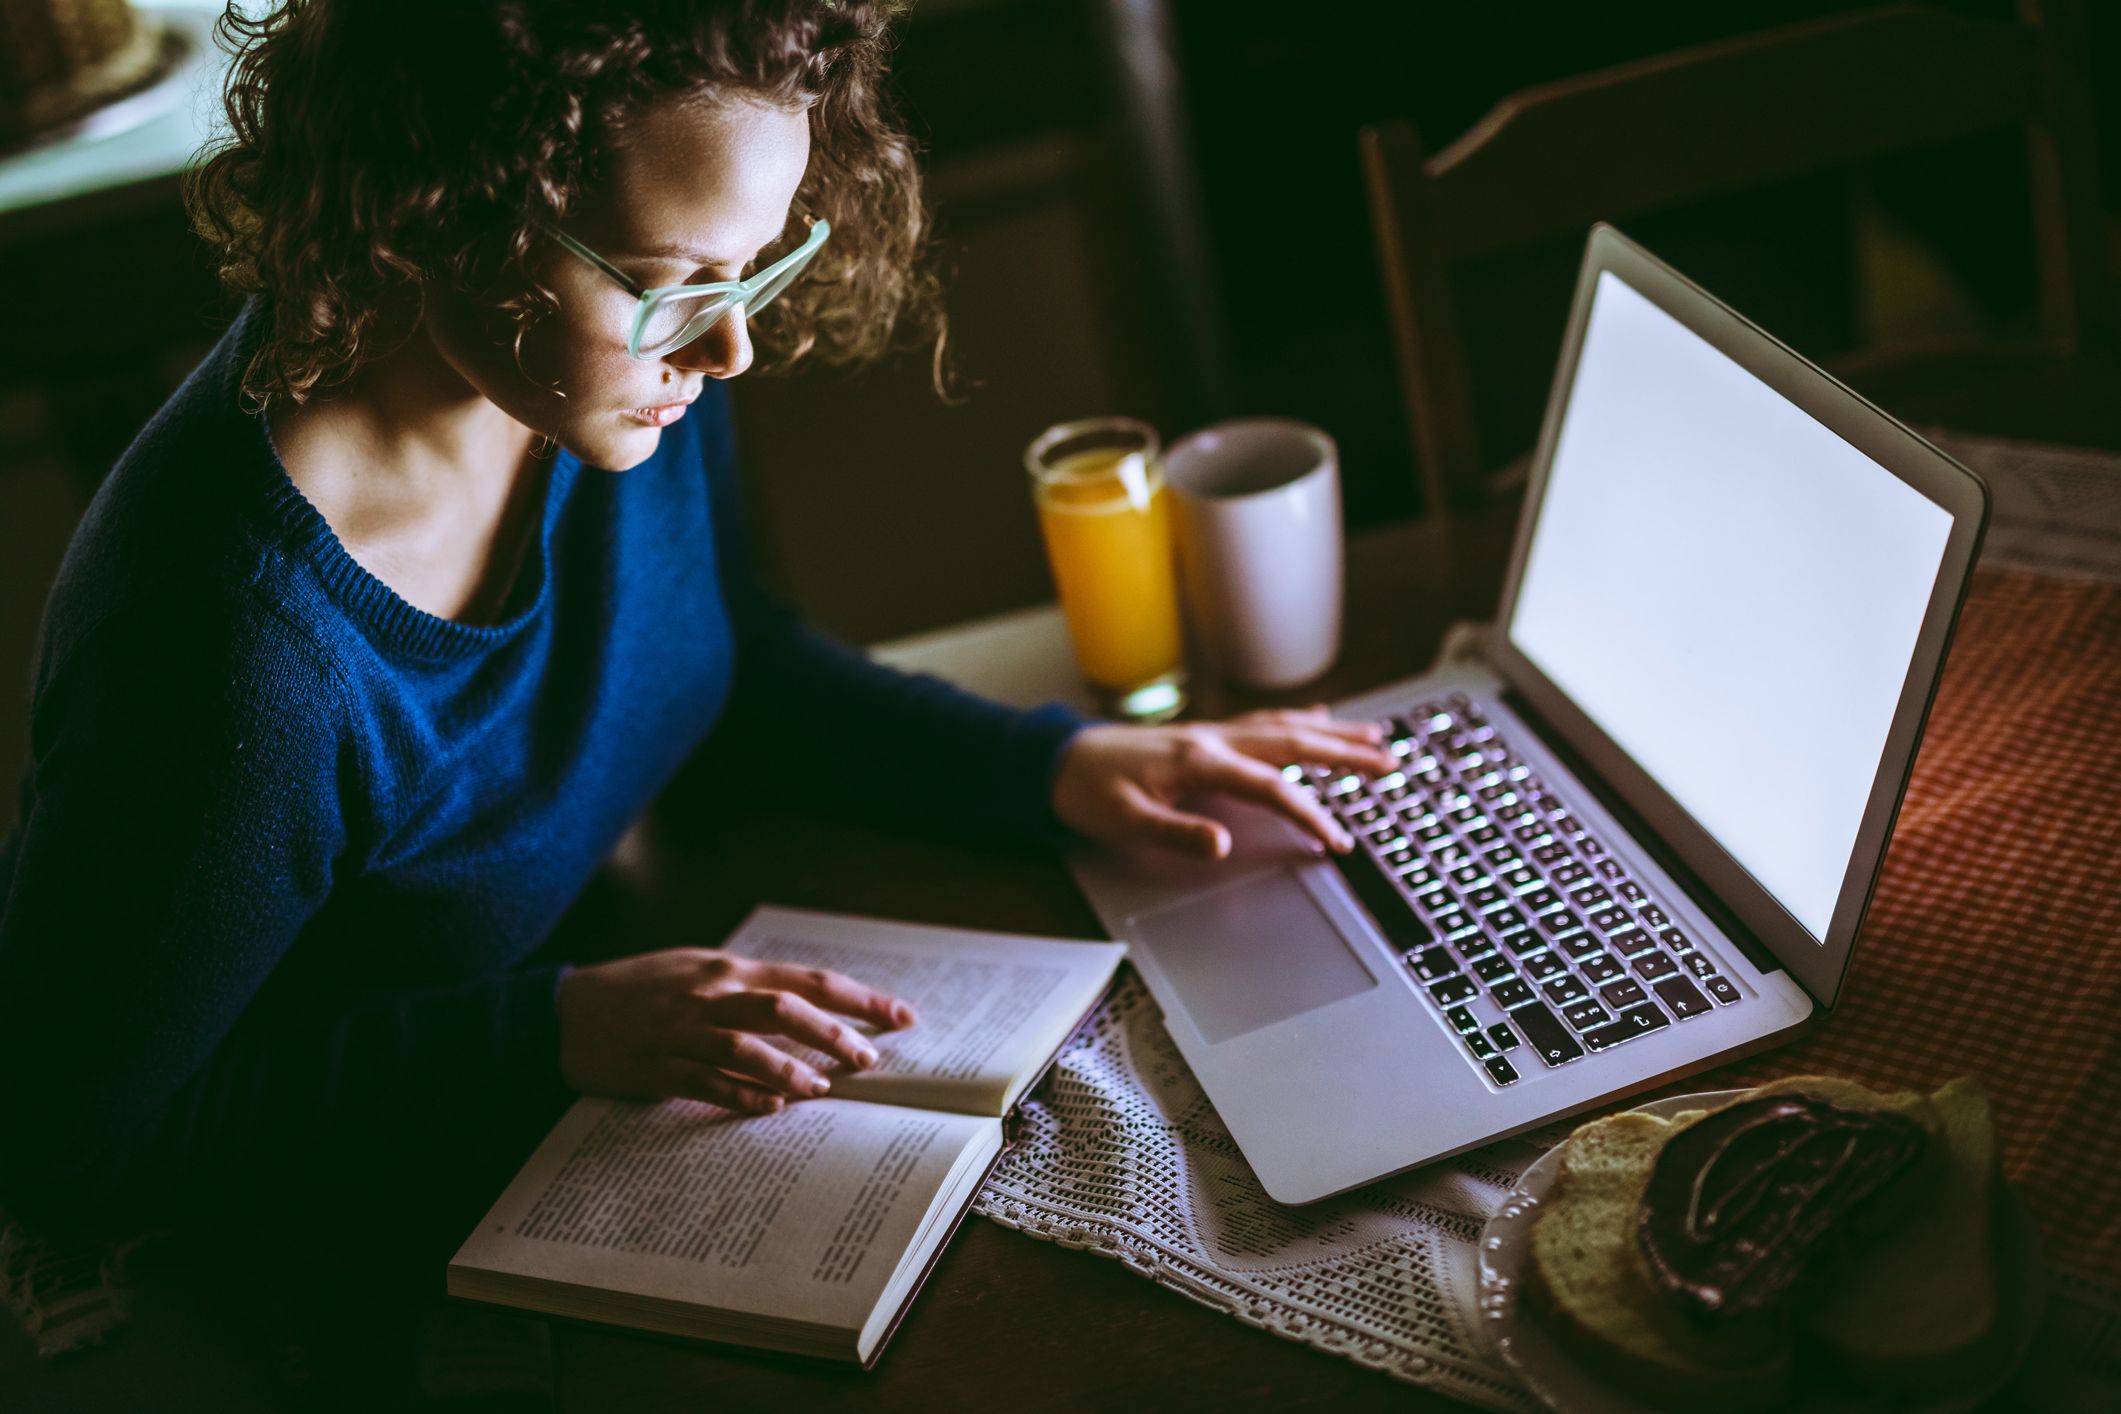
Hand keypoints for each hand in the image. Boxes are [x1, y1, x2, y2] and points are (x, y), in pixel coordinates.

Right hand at [555, 949, 916, 1114]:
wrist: (565, 1012)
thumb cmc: (641, 991)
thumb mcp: (698, 972)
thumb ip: (749, 988)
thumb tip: (812, 1009)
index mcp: (728, 970)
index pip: (808, 980)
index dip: (859, 998)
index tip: (902, 1017)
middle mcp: (710, 995)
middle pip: (785, 1008)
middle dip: (834, 1034)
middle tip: (868, 1061)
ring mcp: (682, 1031)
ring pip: (746, 1046)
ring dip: (789, 1069)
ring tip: (821, 1090)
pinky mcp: (655, 1067)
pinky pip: (705, 1083)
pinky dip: (741, 1096)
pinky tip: (770, 1110)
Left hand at [1050, 706, 1398, 859]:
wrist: (1055, 759)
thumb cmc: (1087, 791)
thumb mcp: (1123, 820)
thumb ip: (1175, 832)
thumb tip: (1222, 843)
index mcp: (1199, 760)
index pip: (1270, 787)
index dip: (1308, 814)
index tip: (1336, 841)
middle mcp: (1212, 739)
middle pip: (1293, 742)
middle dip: (1345, 755)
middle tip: (1391, 765)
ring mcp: (1211, 733)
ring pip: (1285, 727)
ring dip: (1332, 733)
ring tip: (1374, 740)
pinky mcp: (1204, 735)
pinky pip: (1264, 723)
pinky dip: (1298, 721)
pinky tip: (1319, 719)